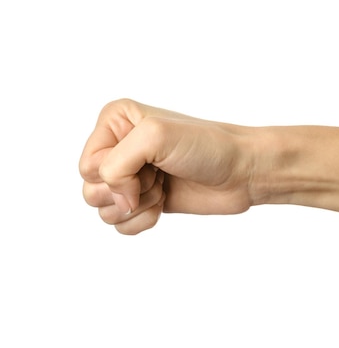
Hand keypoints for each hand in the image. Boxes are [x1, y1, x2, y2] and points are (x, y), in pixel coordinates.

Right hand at [79, 99, 254, 233]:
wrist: (242, 171)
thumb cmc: (207, 147)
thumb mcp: (155, 138)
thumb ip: (116, 165)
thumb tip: (117, 201)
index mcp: (115, 122)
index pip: (87, 166)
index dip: (115, 175)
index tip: (150, 165)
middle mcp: (119, 147)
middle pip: (90, 190)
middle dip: (127, 191)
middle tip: (159, 176)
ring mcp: (132, 176)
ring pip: (104, 210)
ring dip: (138, 206)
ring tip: (164, 188)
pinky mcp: (144, 200)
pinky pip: (121, 225)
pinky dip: (142, 221)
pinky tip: (165, 204)